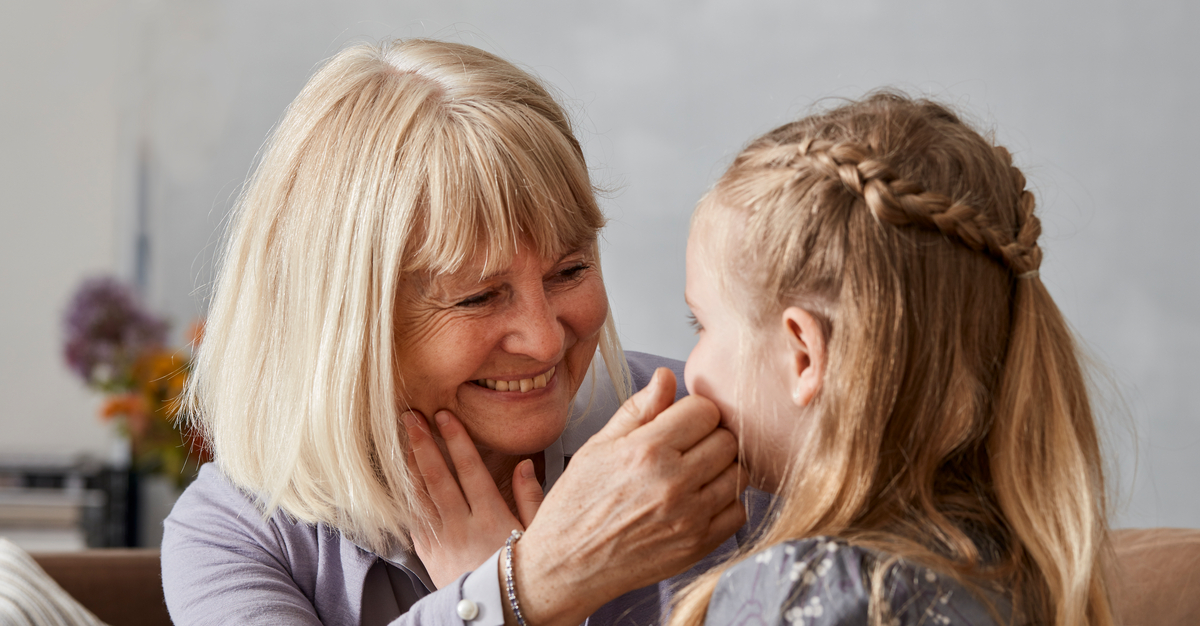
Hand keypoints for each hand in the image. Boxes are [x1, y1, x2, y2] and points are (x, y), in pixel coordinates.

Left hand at [405, 409, 544, 588]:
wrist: (500, 614)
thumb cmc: (524, 574)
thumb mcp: (538, 534)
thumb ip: (531, 498)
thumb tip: (524, 464)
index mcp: (492, 517)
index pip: (470, 470)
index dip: (457, 441)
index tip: (445, 417)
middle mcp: (463, 526)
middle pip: (438, 477)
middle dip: (424, 444)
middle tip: (411, 417)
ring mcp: (443, 541)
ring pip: (421, 495)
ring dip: (409, 464)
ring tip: (402, 439)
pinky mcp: (429, 555)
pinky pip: (413, 519)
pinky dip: (405, 496)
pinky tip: (399, 479)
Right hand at [507, 368, 745, 625]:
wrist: (566, 565)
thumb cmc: (577, 504)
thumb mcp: (598, 446)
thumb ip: (638, 410)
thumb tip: (667, 376)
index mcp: (647, 451)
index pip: (705, 411)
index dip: (693, 412)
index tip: (681, 422)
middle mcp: (673, 483)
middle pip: (727, 440)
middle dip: (710, 437)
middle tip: (689, 448)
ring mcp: (689, 517)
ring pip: (739, 474)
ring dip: (722, 469)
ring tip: (696, 474)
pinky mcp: (698, 546)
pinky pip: (739, 512)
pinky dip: (726, 503)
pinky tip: (700, 501)